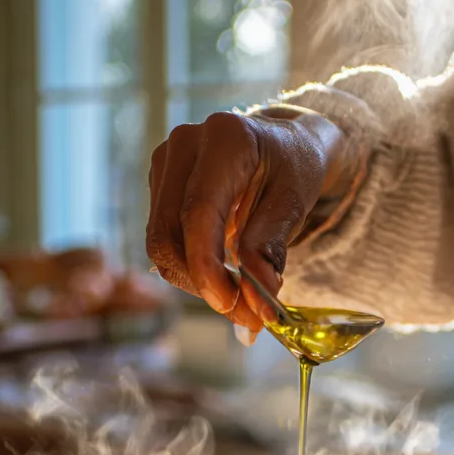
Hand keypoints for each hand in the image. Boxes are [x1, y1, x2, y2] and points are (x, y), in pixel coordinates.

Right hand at [146, 109, 346, 336]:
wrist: (284, 149)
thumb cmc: (292, 171)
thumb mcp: (294, 205)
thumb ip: (269, 250)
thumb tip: (255, 301)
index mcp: (225, 138)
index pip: (198, 212)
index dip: (207, 267)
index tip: (230, 307)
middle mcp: (185, 144)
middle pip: (168, 234)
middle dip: (202, 284)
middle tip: (246, 316)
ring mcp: (165, 164)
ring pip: (161, 244)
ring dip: (197, 282)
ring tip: (240, 298)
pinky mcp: (159, 186)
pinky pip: (165, 242)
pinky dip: (192, 269)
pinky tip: (223, 274)